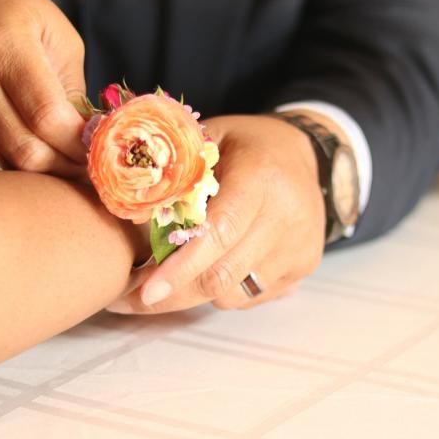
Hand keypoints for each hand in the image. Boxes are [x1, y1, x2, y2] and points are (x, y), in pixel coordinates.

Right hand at [0, 0, 86, 174]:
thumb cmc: (6, 17)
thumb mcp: (53, 32)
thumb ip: (71, 87)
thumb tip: (91, 142)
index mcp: (6, 43)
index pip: (47, 116)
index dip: (79, 145)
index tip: (98, 150)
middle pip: (25, 150)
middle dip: (63, 167)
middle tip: (84, 167)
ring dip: (36, 178)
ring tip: (58, 166)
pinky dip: (6, 173)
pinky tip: (25, 161)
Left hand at [107, 114, 326, 312]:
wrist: (310, 156)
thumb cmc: (247, 146)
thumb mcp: (209, 140)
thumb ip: (174, 174)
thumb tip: (128, 216)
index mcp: (260, 177)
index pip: (219, 233)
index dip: (179, 267)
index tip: (143, 291)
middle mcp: (286, 216)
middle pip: (222, 274)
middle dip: (172, 293)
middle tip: (130, 298)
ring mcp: (299, 247)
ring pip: (232, 294)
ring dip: (193, 293)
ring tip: (168, 279)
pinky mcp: (303, 267)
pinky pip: (249, 297)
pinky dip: (221, 291)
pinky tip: (210, 268)